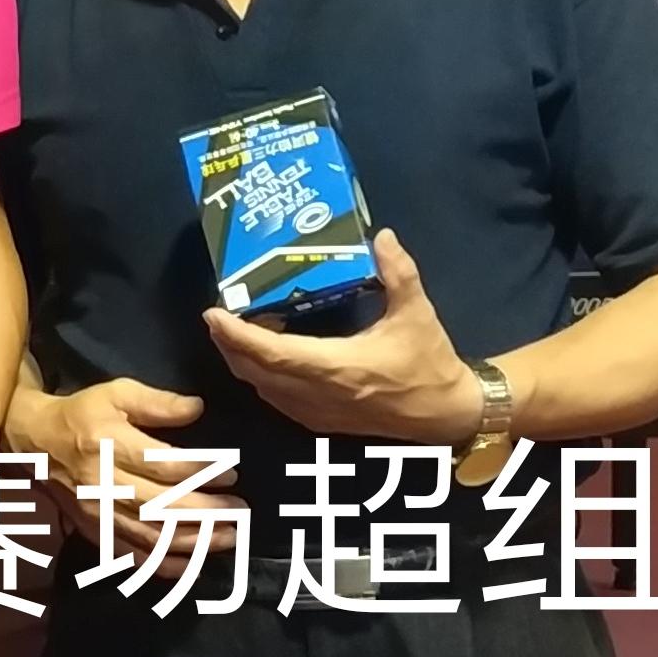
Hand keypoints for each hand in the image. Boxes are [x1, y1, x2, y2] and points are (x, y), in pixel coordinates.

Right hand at [6, 374, 238, 549]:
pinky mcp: (95, 533)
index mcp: (110, 445)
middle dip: (207, 513)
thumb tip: (198, 408)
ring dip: (194, 542)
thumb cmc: (83, 414)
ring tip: (229, 538)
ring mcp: (98, 514)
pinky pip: (132, 556)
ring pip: (151, 536)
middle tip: (241, 512)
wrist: (35, 443)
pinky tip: (192, 566)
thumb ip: (158, 402)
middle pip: (162, 506)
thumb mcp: (117, 393)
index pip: (163, 466)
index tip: (232, 474)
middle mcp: (103, 484)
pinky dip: (163, 566)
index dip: (202, 472)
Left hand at [199, 229, 482, 444]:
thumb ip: (398, 272)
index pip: (272, 352)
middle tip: (217, 317)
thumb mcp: (417, 312)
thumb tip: (382, 236)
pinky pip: (277, 399)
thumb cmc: (428, 363)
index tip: (213, 314)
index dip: (237, 335)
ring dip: (244, 361)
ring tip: (237, 331)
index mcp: (335, 367)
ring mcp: (315, 412)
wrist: (444, 415)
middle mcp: (317, 394)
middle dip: (229, 344)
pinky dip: (262, 376)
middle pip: (254, 371)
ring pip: (262, 388)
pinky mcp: (320, 421)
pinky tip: (267, 355)